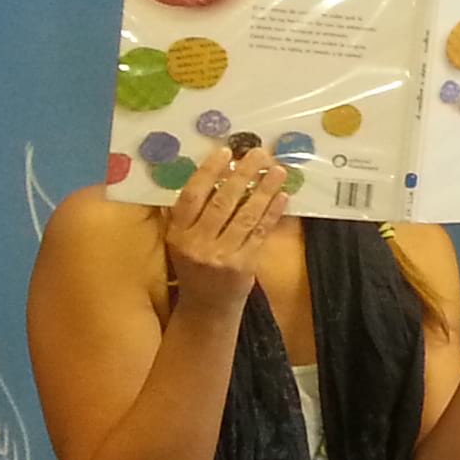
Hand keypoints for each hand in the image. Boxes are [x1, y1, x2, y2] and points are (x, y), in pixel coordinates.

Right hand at [163, 146, 287, 314]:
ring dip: (264, 190)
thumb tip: (209, 173)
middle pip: (222, 201)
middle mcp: (196, 243)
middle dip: (243, 174)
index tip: (225, 151)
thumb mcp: (180, 241)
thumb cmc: (194, 267)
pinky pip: (260, 233)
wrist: (206, 308)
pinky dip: (272, 213)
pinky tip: (282, 197)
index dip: (208, 172)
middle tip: (259, 153)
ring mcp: (221, 255)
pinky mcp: (244, 265)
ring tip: (278, 170)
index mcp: (177, 233)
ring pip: (245, 215)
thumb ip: (189, 214)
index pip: (191, 196)